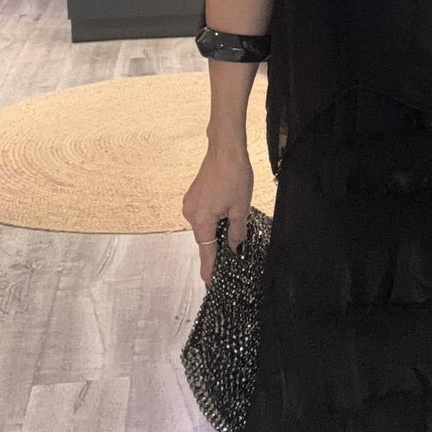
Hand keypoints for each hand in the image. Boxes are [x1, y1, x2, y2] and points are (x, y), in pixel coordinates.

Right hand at [182, 147, 253, 284]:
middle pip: (205, 239)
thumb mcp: (241, 208)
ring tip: (234, 218)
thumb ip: (236, 232)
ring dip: (217, 228)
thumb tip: (235, 248)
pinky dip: (213, 218)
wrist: (225, 149)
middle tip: (233, 251)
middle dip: (218, 245)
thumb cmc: (233, 174)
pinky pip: (203, 215)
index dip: (209, 268)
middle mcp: (190, 213)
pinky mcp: (193, 196)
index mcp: (201, 219)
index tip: (209, 283)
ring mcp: (190, 204)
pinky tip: (227, 210)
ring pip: (205, 226)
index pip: (206, 252)